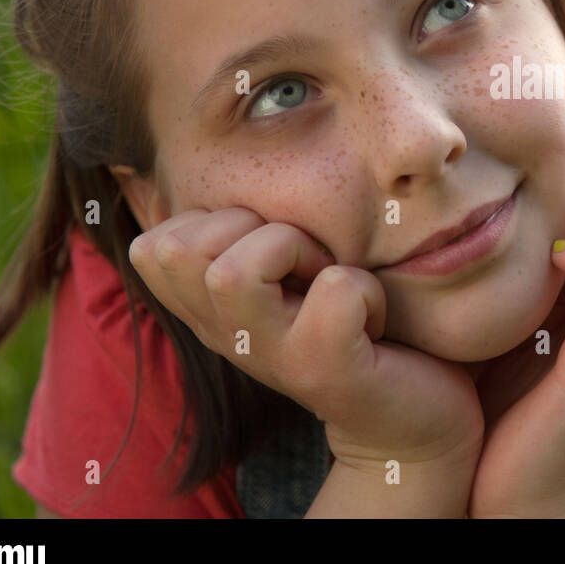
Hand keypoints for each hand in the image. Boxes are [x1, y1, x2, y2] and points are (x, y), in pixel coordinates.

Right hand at [128, 209, 484, 476]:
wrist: (411, 417)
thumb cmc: (355, 325)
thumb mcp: (291, 274)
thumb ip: (251, 233)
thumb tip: (232, 146)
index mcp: (212, 310)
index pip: (153, 244)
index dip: (215, 220)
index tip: (273, 245)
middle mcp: (226, 337)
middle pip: (178, 249)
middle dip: (253, 225)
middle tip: (308, 259)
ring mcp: (271, 359)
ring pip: (233, 272)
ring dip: (298, 249)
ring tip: (331, 279)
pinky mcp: (326, 372)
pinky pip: (335, 291)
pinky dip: (367, 289)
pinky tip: (375, 320)